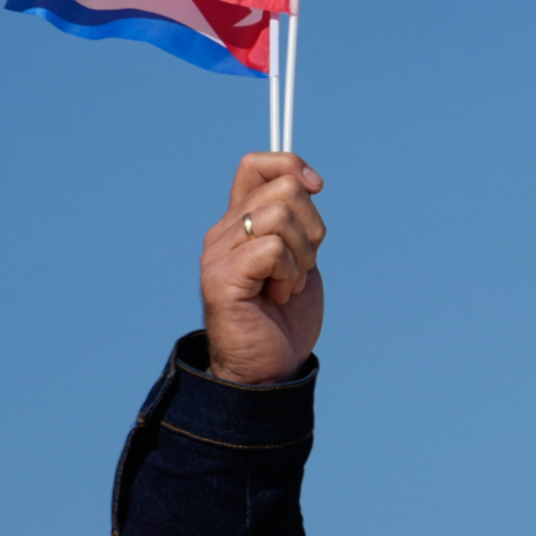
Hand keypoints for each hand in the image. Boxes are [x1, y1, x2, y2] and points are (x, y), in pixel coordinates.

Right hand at [200, 153, 326, 384]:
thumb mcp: (299, 258)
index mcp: (239, 222)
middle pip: (284, 189)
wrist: (269, 370)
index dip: (291, 166)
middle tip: (301, 267)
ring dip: (302, 257)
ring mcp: (218, 254)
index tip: (317, 189)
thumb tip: (309, 181)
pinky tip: (279, 296)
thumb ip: (297, 221)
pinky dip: (289, 274)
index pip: (256, 164)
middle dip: (312, 229)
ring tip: (287, 285)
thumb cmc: (285, 318)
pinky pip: (273, 249)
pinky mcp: (222, 278)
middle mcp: (223, 232)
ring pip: (281, 217)